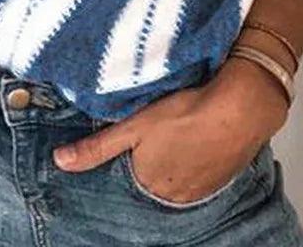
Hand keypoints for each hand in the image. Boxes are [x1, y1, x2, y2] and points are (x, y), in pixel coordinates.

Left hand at [52, 57, 287, 203]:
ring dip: (179, 159)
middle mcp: (174, 196)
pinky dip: (201, 158)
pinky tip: (203, 135)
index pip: (131, 175)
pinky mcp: (224, 178)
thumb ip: (98, 146)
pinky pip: (204, 173)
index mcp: (149, 185)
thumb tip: (60, 161)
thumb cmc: (188, 112)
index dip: (134, 153)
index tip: (141, 136)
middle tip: (164, 130)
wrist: (242, 107)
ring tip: (184, 131)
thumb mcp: (135, 125)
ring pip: (181, 175)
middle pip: (156, 177)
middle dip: (156, 158)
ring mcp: (201, 190)